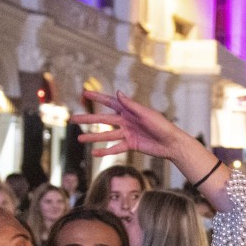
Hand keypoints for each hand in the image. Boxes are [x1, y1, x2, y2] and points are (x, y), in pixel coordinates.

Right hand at [72, 90, 192, 160]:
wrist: (172, 144)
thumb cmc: (162, 126)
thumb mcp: (146, 114)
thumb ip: (131, 105)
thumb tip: (118, 92)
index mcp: (130, 110)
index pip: (110, 102)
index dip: (97, 98)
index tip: (84, 93)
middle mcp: (127, 121)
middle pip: (103, 120)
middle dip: (89, 119)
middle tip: (73, 118)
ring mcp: (128, 133)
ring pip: (107, 135)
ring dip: (93, 137)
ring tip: (79, 138)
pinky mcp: (131, 145)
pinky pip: (115, 148)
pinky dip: (105, 151)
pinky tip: (94, 153)